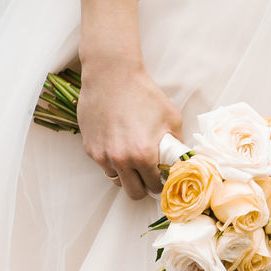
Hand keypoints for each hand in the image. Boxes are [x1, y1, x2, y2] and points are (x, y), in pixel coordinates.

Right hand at [76, 55, 182, 198]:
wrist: (112, 76)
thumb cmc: (145, 94)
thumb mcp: (171, 118)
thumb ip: (177, 143)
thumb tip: (180, 159)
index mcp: (144, 155)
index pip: (155, 187)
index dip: (161, 184)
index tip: (163, 178)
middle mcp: (121, 160)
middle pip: (134, 193)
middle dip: (144, 187)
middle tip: (149, 175)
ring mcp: (102, 156)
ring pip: (117, 180)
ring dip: (127, 174)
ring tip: (133, 157)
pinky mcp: (90, 148)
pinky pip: (104, 165)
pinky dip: (113, 161)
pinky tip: (119, 144)